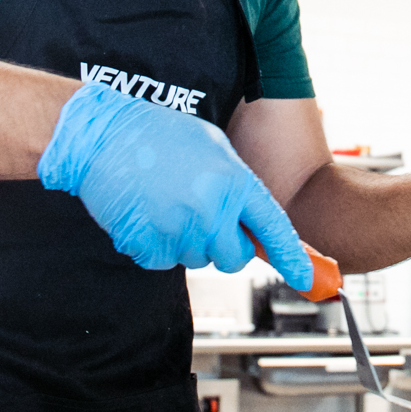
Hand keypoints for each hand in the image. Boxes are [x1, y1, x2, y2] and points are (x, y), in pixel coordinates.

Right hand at [41, 83, 312, 289]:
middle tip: (202, 212)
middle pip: (233, 257)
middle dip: (224, 244)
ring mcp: (177, 231)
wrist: (102, 135)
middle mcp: (210, 211)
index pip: (274, 229)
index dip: (294, 258)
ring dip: (187, 240)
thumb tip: (255, 222)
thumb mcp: (214, 146)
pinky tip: (148, 211)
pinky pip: (164, 260)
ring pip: (197, 258)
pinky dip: (157, 244)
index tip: (307, 278)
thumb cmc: (157, 133)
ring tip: (168, 200)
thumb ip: (238, 186)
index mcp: (233, 182)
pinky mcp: (147, 246)